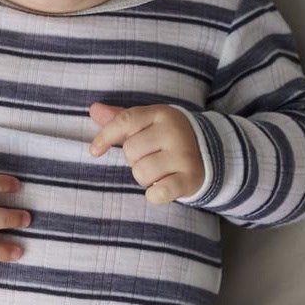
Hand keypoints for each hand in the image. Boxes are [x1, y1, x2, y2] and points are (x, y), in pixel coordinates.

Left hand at [87, 102, 203, 203]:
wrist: (210, 154)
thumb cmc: (167, 139)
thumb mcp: (148, 124)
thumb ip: (120, 118)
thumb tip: (94, 109)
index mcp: (161, 114)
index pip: (125, 121)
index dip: (105, 137)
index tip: (94, 152)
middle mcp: (174, 132)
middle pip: (130, 151)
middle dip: (134, 160)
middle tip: (150, 158)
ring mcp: (184, 155)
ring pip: (141, 173)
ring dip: (145, 178)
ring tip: (159, 171)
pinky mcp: (190, 178)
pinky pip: (158, 193)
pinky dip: (155, 195)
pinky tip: (162, 188)